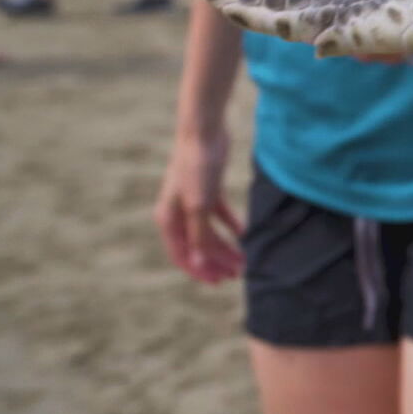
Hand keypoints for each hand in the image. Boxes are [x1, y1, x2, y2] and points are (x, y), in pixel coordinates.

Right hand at [154, 131, 245, 284]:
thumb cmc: (197, 167)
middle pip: (197, 246)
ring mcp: (193, 200)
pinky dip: (230, 224)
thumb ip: (200, 235)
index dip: (200, 270)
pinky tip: (244, 232)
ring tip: (243, 258)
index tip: (220, 282)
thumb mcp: (200, 205)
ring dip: (225, 246)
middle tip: (237, 274)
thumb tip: (199, 263)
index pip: (183, 254)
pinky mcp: (208, 188)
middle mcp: (177, 212)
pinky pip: (218, 213)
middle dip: (216, 262)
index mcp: (168, 219)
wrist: (204, 131)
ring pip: (208, 232)